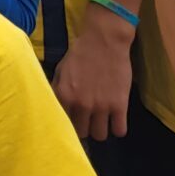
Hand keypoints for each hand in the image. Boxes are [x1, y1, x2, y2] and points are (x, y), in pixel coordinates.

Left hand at [51, 8, 132, 140]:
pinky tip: (115, 119)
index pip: (62, 123)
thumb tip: (54, 106)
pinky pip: (119, 131)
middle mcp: (81, 105)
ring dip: (100, 129)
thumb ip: (57, 89)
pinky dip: (117, 128)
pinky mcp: (120, 106)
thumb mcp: (61, 69)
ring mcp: (101, 107)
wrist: (104, 41)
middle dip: (84, 127)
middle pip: (81, 133)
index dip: (67, 122)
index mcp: (64, 95)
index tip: (72, 120)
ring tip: (101, 119)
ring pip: (99, 135)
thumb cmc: (80, 53)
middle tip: (88, 119)